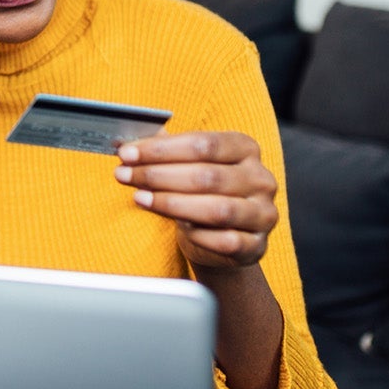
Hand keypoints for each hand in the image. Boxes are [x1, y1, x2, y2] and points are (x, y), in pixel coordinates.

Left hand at [114, 132, 276, 271]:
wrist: (223, 242)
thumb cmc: (202, 195)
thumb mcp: (189, 166)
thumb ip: (166, 151)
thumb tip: (127, 142)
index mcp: (246, 149)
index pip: (203, 144)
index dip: (161, 149)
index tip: (127, 153)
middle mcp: (260, 179)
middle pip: (206, 175)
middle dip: (158, 175)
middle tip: (124, 175)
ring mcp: (263, 213)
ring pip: (216, 209)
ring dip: (171, 203)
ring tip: (140, 198)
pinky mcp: (257, 245)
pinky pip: (225, 241)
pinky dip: (197, 235)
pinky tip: (177, 229)